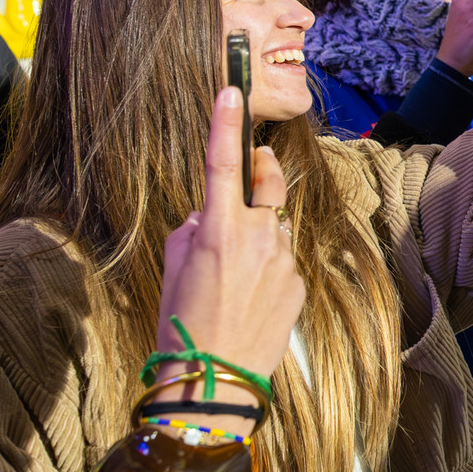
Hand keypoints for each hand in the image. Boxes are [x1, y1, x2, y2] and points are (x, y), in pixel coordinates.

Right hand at [154, 88, 304, 397]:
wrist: (214, 381)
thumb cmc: (181, 325)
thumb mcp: (172, 268)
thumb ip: (193, 230)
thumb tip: (209, 217)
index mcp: (220, 229)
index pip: (223, 163)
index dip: (226, 123)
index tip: (232, 90)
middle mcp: (260, 237)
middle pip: (268, 181)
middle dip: (260, 168)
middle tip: (253, 166)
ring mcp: (285, 259)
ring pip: (274, 227)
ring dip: (259, 233)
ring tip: (234, 274)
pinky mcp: (300, 283)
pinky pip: (283, 260)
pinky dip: (268, 268)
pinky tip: (250, 299)